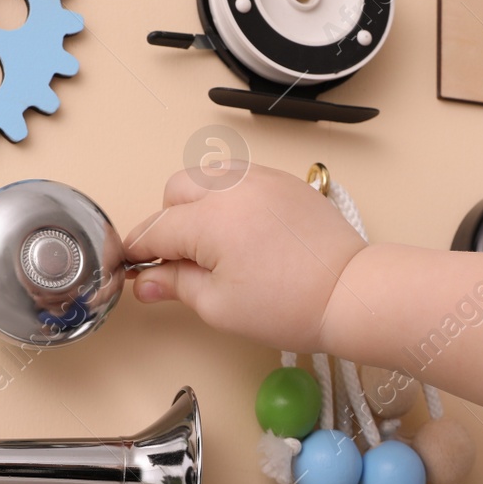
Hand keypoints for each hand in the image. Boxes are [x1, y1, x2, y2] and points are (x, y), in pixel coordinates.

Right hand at [124, 164, 368, 353]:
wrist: (349, 293)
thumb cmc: (289, 305)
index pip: (156, 230)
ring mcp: (261, 179)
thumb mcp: (219, 306)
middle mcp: (232, 188)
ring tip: (214, 243)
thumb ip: (176, 285)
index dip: (139, 251)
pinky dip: (229, 197)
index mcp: (210, 219)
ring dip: (198, 203)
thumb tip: (144, 282)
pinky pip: (240, 177)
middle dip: (170, 221)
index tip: (133, 266)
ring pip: (207, 176)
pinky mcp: (284, 181)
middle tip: (182, 259)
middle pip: (176, 191)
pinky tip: (242, 230)